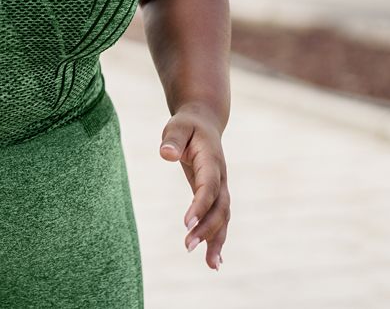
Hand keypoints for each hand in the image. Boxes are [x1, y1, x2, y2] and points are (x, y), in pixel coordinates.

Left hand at [159, 104, 228, 270]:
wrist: (204, 123)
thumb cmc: (187, 126)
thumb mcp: (177, 126)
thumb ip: (173, 139)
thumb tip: (166, 154)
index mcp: (212, 160)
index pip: (208, 186)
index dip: (200, 205)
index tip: (186, 224)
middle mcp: (221, 177)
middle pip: (219, 207)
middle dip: (207, 228)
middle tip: (188, 246)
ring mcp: (222, 187)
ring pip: (223, 217)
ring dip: (216, 240)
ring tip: (211, 265)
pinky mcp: (216, 195)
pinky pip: (220, 219)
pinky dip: (218, 239)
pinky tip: (214, 261)